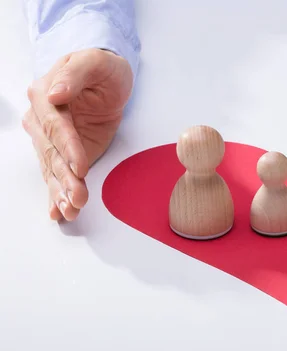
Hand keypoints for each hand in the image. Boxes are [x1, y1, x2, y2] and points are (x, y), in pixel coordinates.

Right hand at [22, 48, 132, 220]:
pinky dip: (57, 195)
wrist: (107, 80)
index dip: (67, 147)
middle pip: (52, 153)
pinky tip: (59, 212)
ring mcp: (50, 140)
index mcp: (44, 96)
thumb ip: (75, 75)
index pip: (55, 126)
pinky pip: (56, 175)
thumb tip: (55, 93)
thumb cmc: (102, 69)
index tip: (80, 166)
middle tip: (78, 198)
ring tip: (71, 210)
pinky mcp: (63, 154)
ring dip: (61, 191)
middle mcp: (41, 120)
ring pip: (53, 169)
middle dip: (65, 178)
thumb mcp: (95, 63)